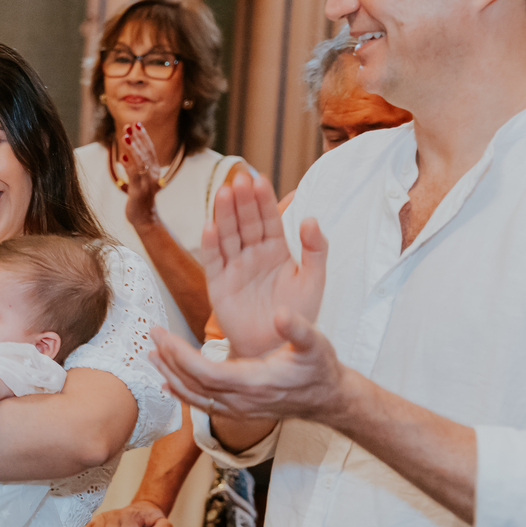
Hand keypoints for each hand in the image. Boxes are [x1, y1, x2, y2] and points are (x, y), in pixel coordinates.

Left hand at [121, 123, 162, 228]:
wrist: (145, 220)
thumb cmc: (141, 199)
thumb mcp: (139, 181)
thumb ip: (135, 168)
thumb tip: (125, 156)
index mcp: (153, 171)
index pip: (149, 150)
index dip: (143, 136)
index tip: (137, 124)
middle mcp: (152, 175)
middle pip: (146, 153)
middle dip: (138, 138)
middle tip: (130, 125)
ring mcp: (146, 184)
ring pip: (140, 162)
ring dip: (132, 148)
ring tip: (125, 136)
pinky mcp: (138, 192)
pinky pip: (133, 177)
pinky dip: (128, 166)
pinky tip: (122, 157)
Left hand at [149, 306, 349, 421]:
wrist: (328, 399)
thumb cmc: (320, 369)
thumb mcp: (316, 344)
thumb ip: (298, 330)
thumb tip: (281, 314)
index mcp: (253, 383)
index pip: (205, 372)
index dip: (179, 355)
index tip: (162, 336)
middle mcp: (240, 401)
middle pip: (193, 384)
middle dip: (168, 360)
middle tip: (151, 335)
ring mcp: (237, 409)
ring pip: (194, 396)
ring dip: (170, 375)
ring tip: (152, 354)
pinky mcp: (237, 410)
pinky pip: (202, 404)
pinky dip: (181, 393)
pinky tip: (167, 382)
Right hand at [202, 173, 328, 357]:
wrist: (277, 347)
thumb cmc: (297, 314)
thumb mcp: (314, 280)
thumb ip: (316, 249)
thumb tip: (310, 219)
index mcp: (275, 249)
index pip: (268, 218)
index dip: (263, 200)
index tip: (259, 180)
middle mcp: (252, 254)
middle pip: (245, 222)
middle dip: (242, 201)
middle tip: (239, 179)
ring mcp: (234, 267)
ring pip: (228, 236)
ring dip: (224, 215)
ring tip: (223, 193)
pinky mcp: (218, 285)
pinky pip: (214, 261)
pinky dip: (210, 245)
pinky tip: (210, 227)